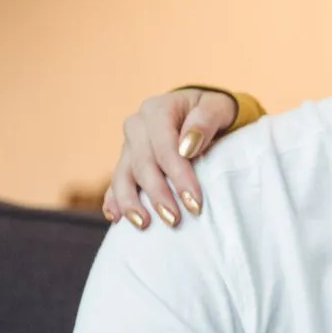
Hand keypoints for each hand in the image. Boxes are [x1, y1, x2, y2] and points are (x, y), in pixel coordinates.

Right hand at [103, 88, 237, 229]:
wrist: (200, 110)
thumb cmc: (212, 110)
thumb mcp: (217, 108)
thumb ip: (205, 121)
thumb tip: (187, 146)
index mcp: (157, 110)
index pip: (165, 146)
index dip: (179, 175)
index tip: (195, 202)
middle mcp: (137, 126)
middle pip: (143, 163)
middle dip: (158, 194)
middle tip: (175, 220)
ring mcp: (129, 145)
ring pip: (123, 175)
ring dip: (130, 202)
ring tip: (143, 224)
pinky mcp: (126, 161)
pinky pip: (115, 181)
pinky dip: (113, 200)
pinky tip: (115, 218)